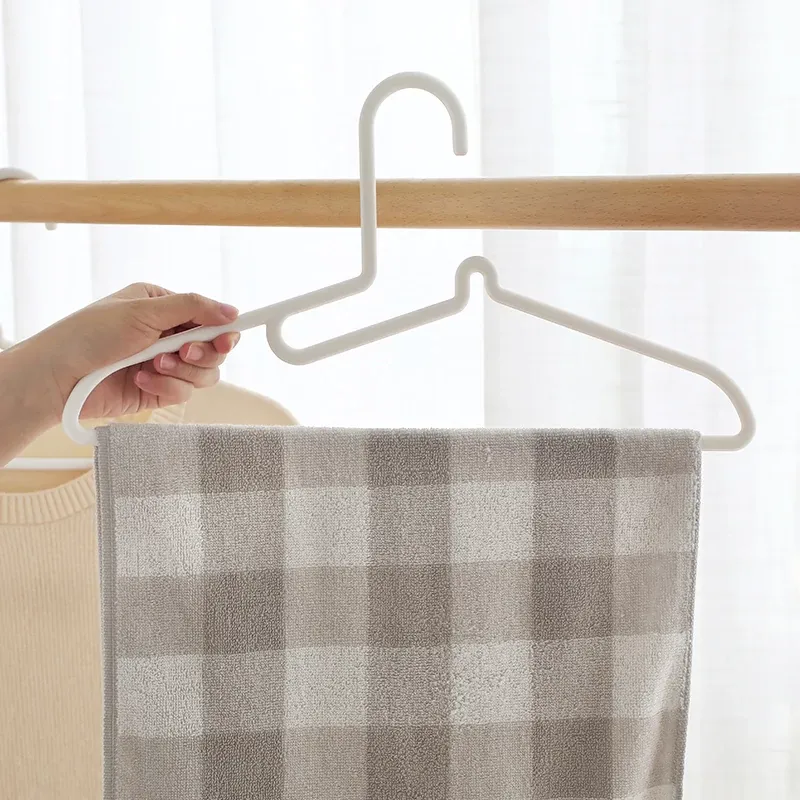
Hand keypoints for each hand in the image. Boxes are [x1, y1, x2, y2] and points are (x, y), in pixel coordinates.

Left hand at [31, 283, 240, 421]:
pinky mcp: (159, 391)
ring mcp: (164, 364)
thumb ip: (193, 308)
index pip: (208, 317)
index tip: (226, 338)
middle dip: (201, 353)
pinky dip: (165, 387)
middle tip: (184, 352)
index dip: (222, 330)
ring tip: (153, 365)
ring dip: (181, 371)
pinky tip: (140, 380)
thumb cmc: (90, 334)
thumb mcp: (144, 310)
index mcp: (163, 307)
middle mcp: (167, 335)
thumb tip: (232, 311)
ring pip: (204, 374)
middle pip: (213, 349)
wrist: (59, 376)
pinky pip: (183, 392)